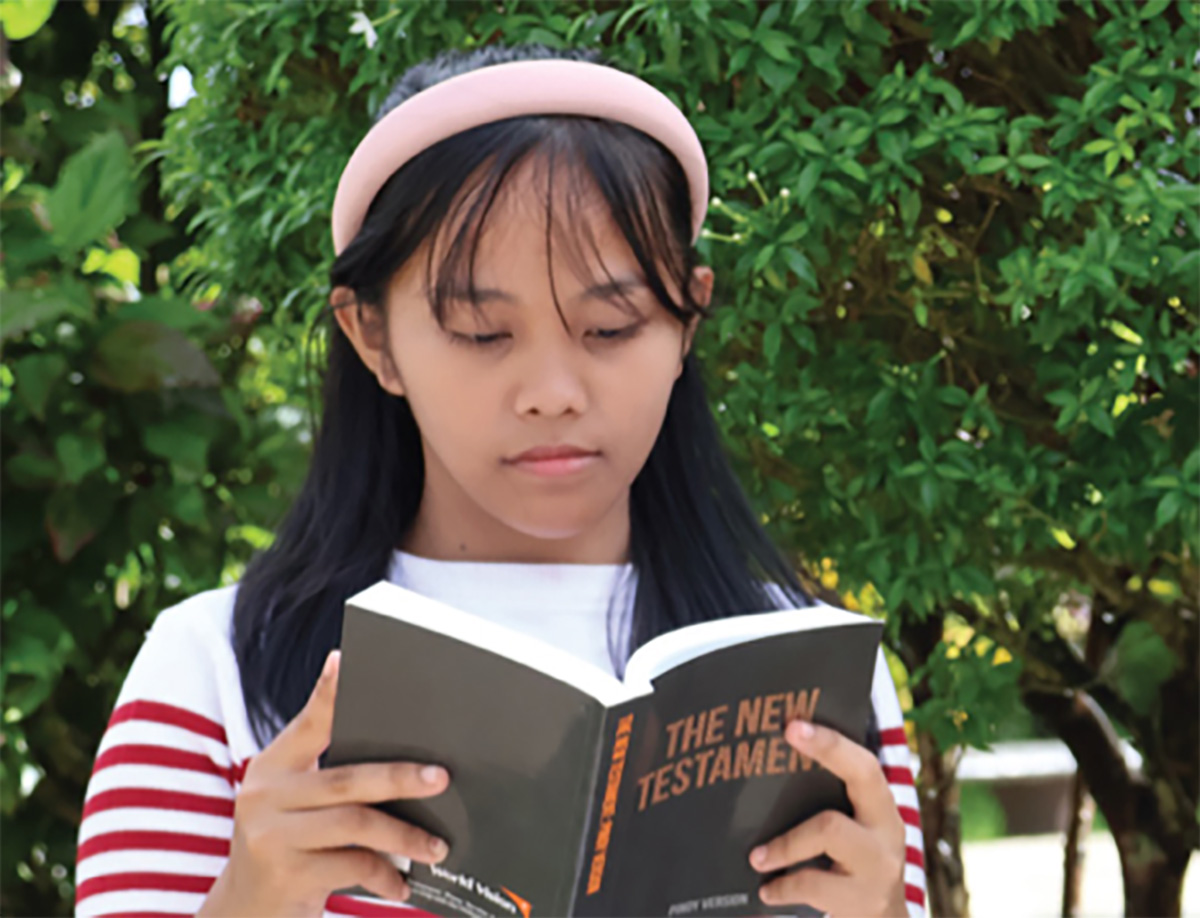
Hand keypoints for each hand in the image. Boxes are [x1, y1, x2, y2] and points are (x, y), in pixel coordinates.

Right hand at [199, 650, 451, 916]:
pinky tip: (402, 885)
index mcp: (273, 767)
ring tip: (437, 846)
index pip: (308, 722)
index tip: (345, 660)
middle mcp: (265, 795)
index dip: (328, 692)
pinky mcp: (285, 874)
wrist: (244, 911)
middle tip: (441, 778)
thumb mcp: (294, 805)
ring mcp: (272, 836)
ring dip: (404, 836)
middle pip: (347, 778)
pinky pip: (351, 867)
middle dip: (401, 778)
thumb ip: (330, 776)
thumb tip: (403, 754)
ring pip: (356, 824)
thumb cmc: (285, 846)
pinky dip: (384, 875)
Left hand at [747, 720, 907, 916]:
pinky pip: (813, 884)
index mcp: (881, 806)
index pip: (864, 762)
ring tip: (756, 857)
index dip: (832, 740)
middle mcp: (888, 829)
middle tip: (782, 736)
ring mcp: (880, 865)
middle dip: (825, 749)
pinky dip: (782, 886)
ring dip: (784, 842)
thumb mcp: (853, 833)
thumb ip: (824, 805)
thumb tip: (763, 771)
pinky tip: (766, 890)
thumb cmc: (852, 866)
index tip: (793, 725)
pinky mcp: (863, 901)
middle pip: (862, 776)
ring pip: (828, 829)